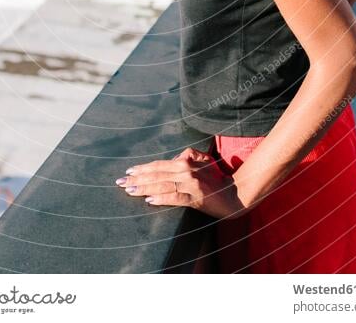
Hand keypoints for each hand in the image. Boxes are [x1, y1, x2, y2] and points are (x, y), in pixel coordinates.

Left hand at [115, 147, 247, 218]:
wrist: (235, 194)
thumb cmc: (218, 179)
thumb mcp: (203, 162)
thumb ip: (189, 156)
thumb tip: (175, 158)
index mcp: (186, 161)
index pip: (159, 165)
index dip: (142, 168)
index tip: (128, 172)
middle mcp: (186, 170)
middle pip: (156, 173)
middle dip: (136, 178)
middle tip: (120, 182)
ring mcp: (190, 183)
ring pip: (161, 184)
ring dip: (143, 187)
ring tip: (129, 190)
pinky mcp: (196, 197)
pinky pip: (174, 197)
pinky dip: (160, 197)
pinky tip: (149, 199)